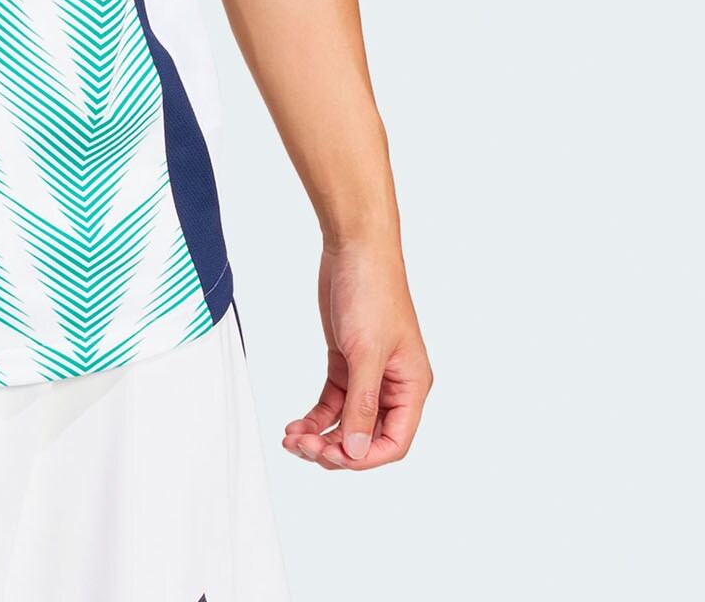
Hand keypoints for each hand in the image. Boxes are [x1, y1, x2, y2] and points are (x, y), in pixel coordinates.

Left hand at [282, 241, 431, 469]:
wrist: (355, 246)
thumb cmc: (372, 291)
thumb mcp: (366, 352)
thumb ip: (362, 405)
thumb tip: (356, 452)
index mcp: (411, 386)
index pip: (393, 442)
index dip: (364, 457)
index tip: (332, 456)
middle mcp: (393, 384)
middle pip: (367, 437)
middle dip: (336, 447)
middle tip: (303, 446)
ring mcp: (368, 373)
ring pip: (347, 422)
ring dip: (321, 435)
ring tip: (293, 439)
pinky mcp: (346, 360)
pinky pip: (333, 402)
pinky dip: (315, 416)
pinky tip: (296, 424)